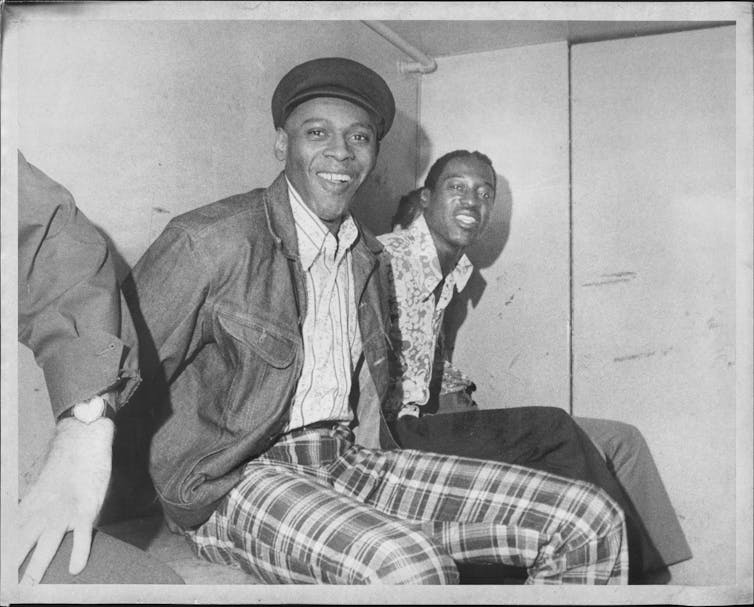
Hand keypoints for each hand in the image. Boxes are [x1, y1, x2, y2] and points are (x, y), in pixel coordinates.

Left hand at [18, 416, 113, 584]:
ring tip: (29, 586)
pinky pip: (82, 535)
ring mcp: (63, 511)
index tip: (2, 573)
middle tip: (8, 587)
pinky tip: (75, 569)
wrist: (82, 442)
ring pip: (47, 543)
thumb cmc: (65, 464)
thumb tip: (24, 524)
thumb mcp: (42, 486)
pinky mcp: (86, 508)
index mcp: (29, 506)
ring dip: (36, 567)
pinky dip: (79, 552)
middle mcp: (42, 511)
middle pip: (21, 543)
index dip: (5, 553)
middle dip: (12, 565)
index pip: (10, 535)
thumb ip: (34, 507)